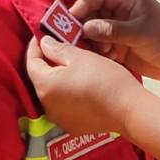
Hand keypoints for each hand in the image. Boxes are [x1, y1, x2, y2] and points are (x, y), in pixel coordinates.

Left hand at [26, 36, 144, 134]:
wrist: (128, 110)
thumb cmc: (105, 80)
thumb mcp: (80, 56)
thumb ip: (58, 48)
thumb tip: (44, 42)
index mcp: (44, 85)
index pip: (30, 61)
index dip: (36, 45)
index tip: (44, 34)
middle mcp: (46, 105)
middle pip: (41, 77)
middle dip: (49, 60)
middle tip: (63, 46)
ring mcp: (59, 118)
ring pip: (53, 91)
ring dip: (60, 77)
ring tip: (76, 65)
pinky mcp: (72, 125)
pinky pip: (64, 104)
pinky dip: (69, 93)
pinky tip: (83, 85)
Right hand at [67, 0, 159, 81]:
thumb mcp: (140, 33)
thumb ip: (113, 30)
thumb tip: (85, 27)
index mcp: (131, 3)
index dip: (86, 3)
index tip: (72, 14)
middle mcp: (123, 16)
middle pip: (95, 15)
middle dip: (85, 25)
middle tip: (77, 37)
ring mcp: (121, 33)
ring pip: (96, 33)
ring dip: (92, 41)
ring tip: (101, 50)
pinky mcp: (121, 50)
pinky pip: (102, 48)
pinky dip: (99, 53)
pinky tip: (105, 58)